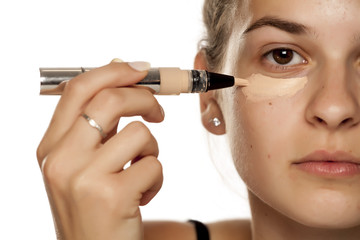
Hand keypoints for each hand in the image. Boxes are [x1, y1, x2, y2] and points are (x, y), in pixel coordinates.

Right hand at [37, 61, 164, 239]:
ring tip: (141, 172)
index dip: (113, 71)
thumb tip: (119, 68)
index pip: (79, 89)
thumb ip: (98, 122)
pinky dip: (156, 178)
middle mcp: (61, 159)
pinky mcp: (112, 196)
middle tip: (158, 112)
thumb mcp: (82, 165)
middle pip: (110, 100)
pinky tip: (141, 196)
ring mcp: (84, 178)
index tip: (140, 69)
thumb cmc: (93, 207)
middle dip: (145, 98)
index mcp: (51, 147)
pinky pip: (153, 164)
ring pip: (139, 133)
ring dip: (151, 150)